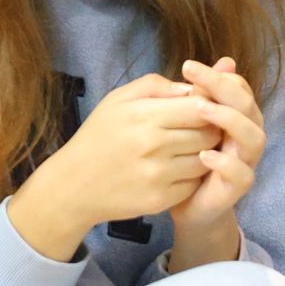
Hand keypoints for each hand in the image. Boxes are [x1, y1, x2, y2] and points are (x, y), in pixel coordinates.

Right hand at [8, 74, 220, 259]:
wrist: (73, 185)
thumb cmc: (98, 136)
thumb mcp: (117, 100)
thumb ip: (154, 86)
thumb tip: (191, 87)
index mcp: (144, 115)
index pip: (200, 107)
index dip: (209, 106)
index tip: (204, 108)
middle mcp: (153, 145)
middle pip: (208, 133)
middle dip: (211, 130)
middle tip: (202, 130)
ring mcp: (157, 175)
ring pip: (206, 160)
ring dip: (204, 154)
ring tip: (190, 149)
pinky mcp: (159, 199)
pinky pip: (193, 184)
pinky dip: (191, 177)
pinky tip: (177, 170)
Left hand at [167, 57, 263, 267]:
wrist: (187, 204)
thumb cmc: (186, 159)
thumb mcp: (187, 125)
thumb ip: (197, 98)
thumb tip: (204, 64)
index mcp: (237, 117)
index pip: (239, 87)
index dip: (219, 76)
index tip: (188, 67)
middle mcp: (247, 136)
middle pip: (248, 106)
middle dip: (223, 88)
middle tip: (193, 75)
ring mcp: (246, 162)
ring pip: (253, 137)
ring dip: (230, 120)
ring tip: (201, 110)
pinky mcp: (239, 188)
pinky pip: (241, 174)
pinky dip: (225, 163)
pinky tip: (203, 154)